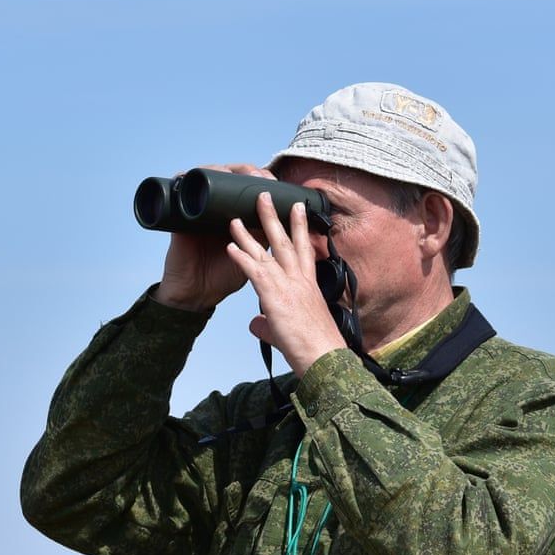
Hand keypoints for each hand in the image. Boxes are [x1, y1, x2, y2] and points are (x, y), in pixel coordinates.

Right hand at [152, 163, 272, 312]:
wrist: (196, 295)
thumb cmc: (222, 278)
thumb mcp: (253, 259)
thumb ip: (265, 240)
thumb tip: (286, 220)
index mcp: (234, 218)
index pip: (246, 188)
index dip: (260, 179)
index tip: (275, 180)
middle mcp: (216, 210)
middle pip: (229, 177)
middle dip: (246, 171)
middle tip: (260, 174)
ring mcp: (198, 211)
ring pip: (207, 178)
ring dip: (222, 170)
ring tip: (234, 174)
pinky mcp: (181, 217)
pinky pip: (180, 192)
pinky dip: (186, 178)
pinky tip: (197, 175)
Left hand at [227, 194, 346, 375]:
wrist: (324, 360)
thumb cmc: (314, 349)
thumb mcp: (291, 331)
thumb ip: (269, 324)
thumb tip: (255, 324)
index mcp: (309, 286)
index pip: (304, 250)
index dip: (299, 227)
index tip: (296, 208)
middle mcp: (300, 281)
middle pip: (287, 241)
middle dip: (275, 216)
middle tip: (266, 195)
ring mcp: (289, 286)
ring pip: (268, 251)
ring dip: (250, 232)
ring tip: (237, 215)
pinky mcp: (276, 298)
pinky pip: (255, 272)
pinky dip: (242, 258)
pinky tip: (230, 246)